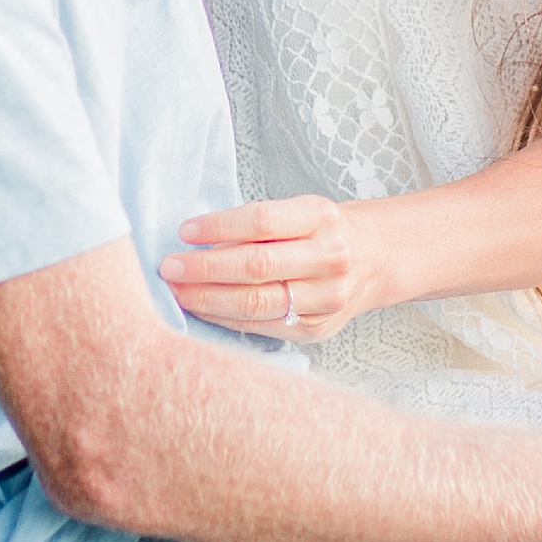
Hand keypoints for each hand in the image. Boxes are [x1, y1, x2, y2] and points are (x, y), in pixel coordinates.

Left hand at [159, 195, 388, 342]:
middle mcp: (329, 258)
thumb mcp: (298, 211)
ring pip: (256, 302)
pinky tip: (201, 310)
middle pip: (257, 266)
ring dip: (208, 299)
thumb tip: (197, 243)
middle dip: (205, 268)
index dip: (219, 226)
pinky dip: (225, 319)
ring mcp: (326, 298)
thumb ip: (257, 225)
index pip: (262, 221)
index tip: (184, 231)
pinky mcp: (315, 329)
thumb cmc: (320, 231)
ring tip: (177, 291)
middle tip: (168, 267)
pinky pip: (261, 326)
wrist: (372, 260)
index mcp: (321, 217)